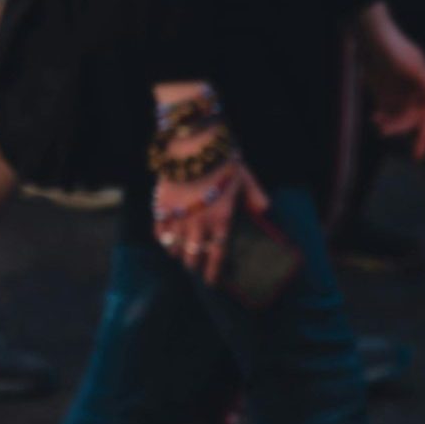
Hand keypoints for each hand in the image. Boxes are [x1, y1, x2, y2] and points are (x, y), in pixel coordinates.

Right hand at [149, 82, 270, 286]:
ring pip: (174, 243)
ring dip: (176, 253)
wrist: (193, 142)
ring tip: (178, 257)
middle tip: (194, 269)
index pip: (217, 253)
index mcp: (221, 218)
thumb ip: (255, 196)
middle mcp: (198, 221)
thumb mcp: (246, 178)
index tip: (212, 281)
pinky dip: (161, 235)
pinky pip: (159, 226)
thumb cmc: (223, 159)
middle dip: (194, 264)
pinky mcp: (162, 202)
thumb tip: (266, 210)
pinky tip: (163, 239)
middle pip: (193, 252)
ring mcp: (178, 213)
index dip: (214, 270)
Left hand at [352, 2, 424, 160]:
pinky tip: (376, 118)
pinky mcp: (383, 96)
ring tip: (379, 123)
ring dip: (390, 125)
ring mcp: (398, 97)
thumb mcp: (416, 67)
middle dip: (401, 128)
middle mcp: (414, 97)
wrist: (373, 40)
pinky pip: (384, 114)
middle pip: (411, 122)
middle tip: (386, 131)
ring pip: (397, 120)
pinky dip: (381, 119)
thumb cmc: (397, 51)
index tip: (417, 156)